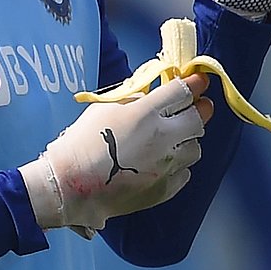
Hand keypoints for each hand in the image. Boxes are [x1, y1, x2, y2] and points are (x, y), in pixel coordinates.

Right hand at [18, 76, 210, 233]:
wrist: (71, 186)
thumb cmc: (81, 143)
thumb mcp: (105, 108)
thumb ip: (135, 99)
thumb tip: (154, 96)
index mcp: (146, 113)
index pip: (183, 91)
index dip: (195, 83)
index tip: (199, 81)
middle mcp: (162, 138)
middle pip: (198, 118)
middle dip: (199, 110)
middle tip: (195, 108)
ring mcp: (166, 166)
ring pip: (195, 147)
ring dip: (187, 141)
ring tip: (172, 141)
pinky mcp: (165, 188)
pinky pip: (185, 172)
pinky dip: (178, 166)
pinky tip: (162, 163)